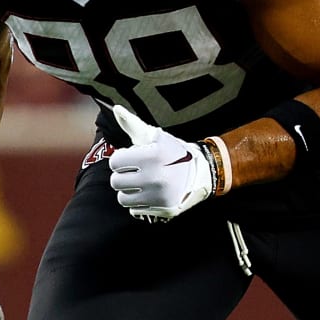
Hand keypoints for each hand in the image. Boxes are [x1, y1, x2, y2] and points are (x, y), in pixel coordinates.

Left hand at [108, 104, 215, 220]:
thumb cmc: (174, 152)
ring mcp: (161, 196)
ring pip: (123, 199)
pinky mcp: (164, 210)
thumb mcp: (156, 136)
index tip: (130, 158)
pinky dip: (139, 203)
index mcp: (154, 156)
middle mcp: (157, 177)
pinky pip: (135, 210)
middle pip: (116, 182)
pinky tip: (150, 194)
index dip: (121, 159)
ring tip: (141, 184)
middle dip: (122, 176)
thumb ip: (133, 124)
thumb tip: (116, 109)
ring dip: (128, 191)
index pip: (115, 162)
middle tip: (134, 172)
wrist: (204, 172)